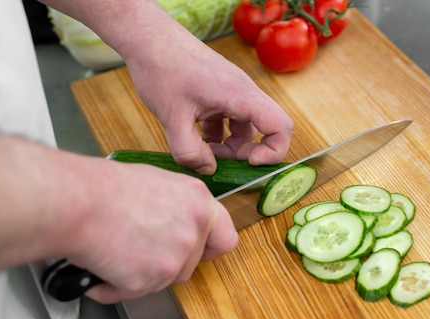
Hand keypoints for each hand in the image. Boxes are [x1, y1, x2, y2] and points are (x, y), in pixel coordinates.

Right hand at [69, 161, 237, 303]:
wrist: (78, 203)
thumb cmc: (105, 189)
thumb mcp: (156, 184)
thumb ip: (176, 207)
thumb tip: (173, 222)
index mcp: (198, 202)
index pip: (226, 238)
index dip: (210, 249)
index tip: (199, 252)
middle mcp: (194, 230)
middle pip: (191, 264)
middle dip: (167, 263)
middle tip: (139, 249)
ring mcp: (176, 257)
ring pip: (165, 280)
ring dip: (142, 274)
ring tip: (115, 252)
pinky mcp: (152, 280)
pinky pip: (136, 292)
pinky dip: (116, 286)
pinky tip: (102, 266)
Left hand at [122, 10, 293, 174]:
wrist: (148, 38)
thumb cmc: (162, 69)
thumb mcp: (172, 119)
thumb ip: (190, 152)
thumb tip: (208, 169)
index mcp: (241, 95)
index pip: (281, 127)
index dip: (273, 152)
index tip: (249, 163)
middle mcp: (242, 92)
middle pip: (265, 129)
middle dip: (245, 152)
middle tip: (218, 161)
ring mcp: (232, 92)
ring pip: (245, 127)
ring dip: (229, 146)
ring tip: (202, 151)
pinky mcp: (219, 92)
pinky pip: (229, 119)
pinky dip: (218, 135)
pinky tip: (196, 139)